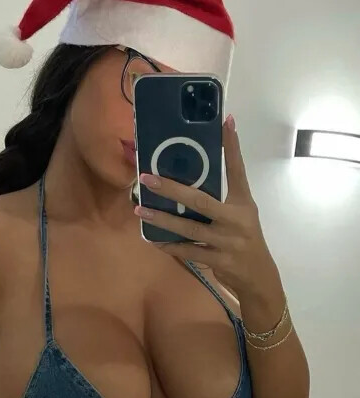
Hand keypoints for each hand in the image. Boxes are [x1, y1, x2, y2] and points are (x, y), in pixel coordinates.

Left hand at [135, 116, 279, 298]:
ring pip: (189, 229)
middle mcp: (236, 220)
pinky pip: (189, 251)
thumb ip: (222, 195)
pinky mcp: (218, 260)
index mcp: (243, 203)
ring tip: (140, 209)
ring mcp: (226, 242)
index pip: (237, 170)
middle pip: (201, 201)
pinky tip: (153, 239)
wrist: (258, 276)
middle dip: (172, 189)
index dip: (232, 147)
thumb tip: (192, 175)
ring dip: (162, 220)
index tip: (225, 122)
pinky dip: (170, 246)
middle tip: (147, 177)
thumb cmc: (244, 238)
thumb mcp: (241, 213)